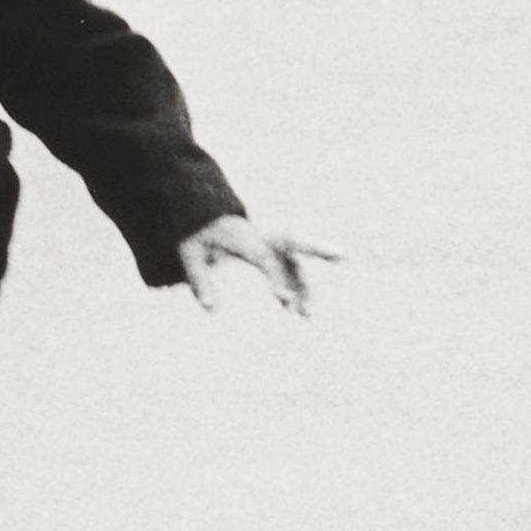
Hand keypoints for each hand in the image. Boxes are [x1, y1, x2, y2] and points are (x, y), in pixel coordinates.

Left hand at [176, 216, 336, 314]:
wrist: (201, 214)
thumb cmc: (196, 234)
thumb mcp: (189, 253)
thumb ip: (199, 279)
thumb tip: (212, 309)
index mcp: (243, 235)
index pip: (265, 258)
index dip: (275, 278)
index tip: (283, 300)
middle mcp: (262, 236)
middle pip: (294, 240)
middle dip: (317, 247)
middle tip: (342, 255)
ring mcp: (270, 242)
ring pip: (295, 261)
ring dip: (305, 286)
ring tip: (308, 316)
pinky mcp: (273, 251)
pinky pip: (290, 269)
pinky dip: (297, 288)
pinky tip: (299, 311)